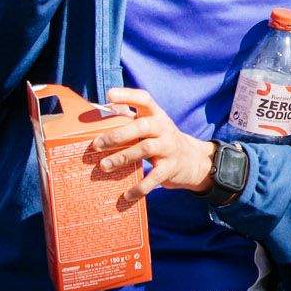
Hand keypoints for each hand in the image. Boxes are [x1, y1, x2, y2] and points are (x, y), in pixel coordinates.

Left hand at [92, 88, 215, 198]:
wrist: (193, 160)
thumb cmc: (162, 141)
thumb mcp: (152, 127)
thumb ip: (131, 120)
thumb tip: (101, 112)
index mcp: (157, 115)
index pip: (144, 99)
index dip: (128, 95)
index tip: (109, 95)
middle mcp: (164, 128)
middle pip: (143, 126)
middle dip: (118, 134)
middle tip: (97, 144)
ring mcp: (169, 147)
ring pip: (146, 149)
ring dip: (123, 157)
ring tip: (103, 166)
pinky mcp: (171, 168)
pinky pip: (154, 177)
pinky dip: (140, 187)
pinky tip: (126, 195)